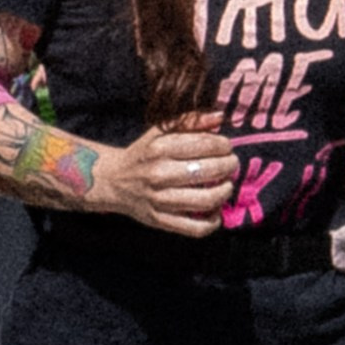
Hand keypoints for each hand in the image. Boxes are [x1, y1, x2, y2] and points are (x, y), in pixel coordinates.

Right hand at [100, 112, 238, 235]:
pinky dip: (213, 222)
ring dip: (225, 191)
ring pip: (206, 200)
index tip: (226, 147)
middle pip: (209, 171)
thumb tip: (220, 117)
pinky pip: (196, 228)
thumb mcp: (160, 132)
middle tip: (231, 164)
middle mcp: (159, 173)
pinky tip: (216, 211)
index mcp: (160, 148)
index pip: (206, 144)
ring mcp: (159, 199)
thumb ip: (190, 121)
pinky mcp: (160, 220)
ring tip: (226, 185)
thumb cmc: (143, 154)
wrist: (113, 181)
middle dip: (229, 166)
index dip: (224, 145)